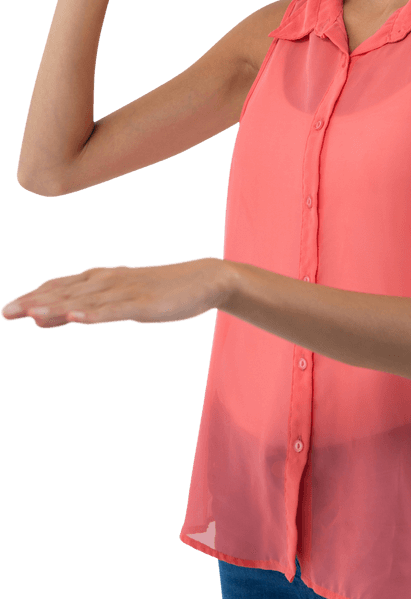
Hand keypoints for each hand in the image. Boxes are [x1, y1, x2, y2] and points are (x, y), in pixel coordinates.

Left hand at [1, 259, 225, 327]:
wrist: (202, 280)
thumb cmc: (156, 292)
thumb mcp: (113, 302)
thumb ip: (77, 309)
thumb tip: (39, 319)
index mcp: (97, 279)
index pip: (57, 287)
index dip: (32, 297)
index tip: (7, 311)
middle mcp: (106, 281)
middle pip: (64, 293)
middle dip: (34, 302)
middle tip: (6, 313)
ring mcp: (124, 292)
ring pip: (84, 301)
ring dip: (57, 307)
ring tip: (31, 314)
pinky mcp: (142, 304)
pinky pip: (114, 311)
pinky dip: (94, 313)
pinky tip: (77, 318)